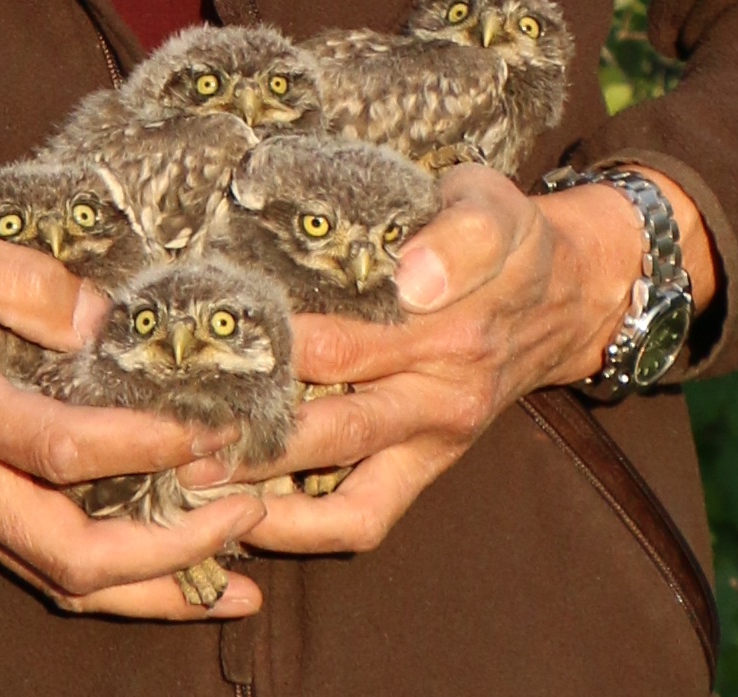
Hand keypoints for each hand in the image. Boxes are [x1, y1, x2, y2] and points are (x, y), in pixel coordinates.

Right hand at [0, 217, 267, 617]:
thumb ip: (26, 282)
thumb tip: (107, 320)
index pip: (64, 451)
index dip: (148, 448)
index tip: (218, 430)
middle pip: (74, 557)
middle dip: (176, 549)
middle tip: (249, 512)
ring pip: (65, 582)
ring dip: (159, 591)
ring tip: (241, 582)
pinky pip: (45, 569)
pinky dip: (118, 586)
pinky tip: (175, 581)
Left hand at [181, 164, 658, 553]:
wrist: (569, 293)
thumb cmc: (507, 239)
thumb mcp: (492, 208)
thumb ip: (459, 234)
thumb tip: (412, 274)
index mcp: (447, 329)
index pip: (338, 346)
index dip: (265, 354)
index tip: (194, 352)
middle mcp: (439, 395)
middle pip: (329, 430)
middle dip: (245, 438)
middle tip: (168, 435)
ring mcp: (432, 441)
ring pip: (342, 493)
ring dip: (264, 498)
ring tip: (187, 486)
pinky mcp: (427, 469)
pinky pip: (365, 519)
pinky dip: (304, 530)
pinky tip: (239, 517)